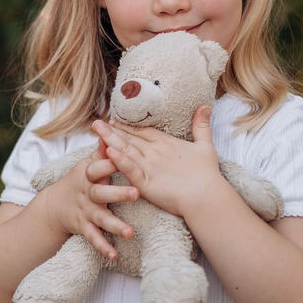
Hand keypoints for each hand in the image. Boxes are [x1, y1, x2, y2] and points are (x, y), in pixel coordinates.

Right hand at [40, 140, 138, 259]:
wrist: (55, 205)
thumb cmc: (81, 180)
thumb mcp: (87, 164)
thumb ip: (102, 150)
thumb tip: (111, 126)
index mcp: (89, 174)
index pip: (99, 167)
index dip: (110, 162)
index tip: (123, 156)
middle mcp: (87, 193)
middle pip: (101, 193)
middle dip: (118, 193)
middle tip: (136, 193)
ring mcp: (85, 212)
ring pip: (101, 219)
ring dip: (115, 226)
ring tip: (130, 233)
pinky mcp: (83, 227)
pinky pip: (94, 239)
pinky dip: (103, 247)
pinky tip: (115, 255)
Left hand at [92, 106, 223, 218]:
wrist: (206, 196)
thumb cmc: (207, 174)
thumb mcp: (206, 145)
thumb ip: (201, 125)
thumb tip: (204, 106)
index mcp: (166, 142)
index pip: (142, 130)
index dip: (127, 125)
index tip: (114, 120)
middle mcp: (155, 151)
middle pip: (130, 137)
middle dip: (113, 129)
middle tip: (97, 122)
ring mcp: (149, 166)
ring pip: (125, 149)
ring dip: (109, 139)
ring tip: (96, 130)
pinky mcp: (146, 182)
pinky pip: (129, 169)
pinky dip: (118, 160)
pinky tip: (107, 151)